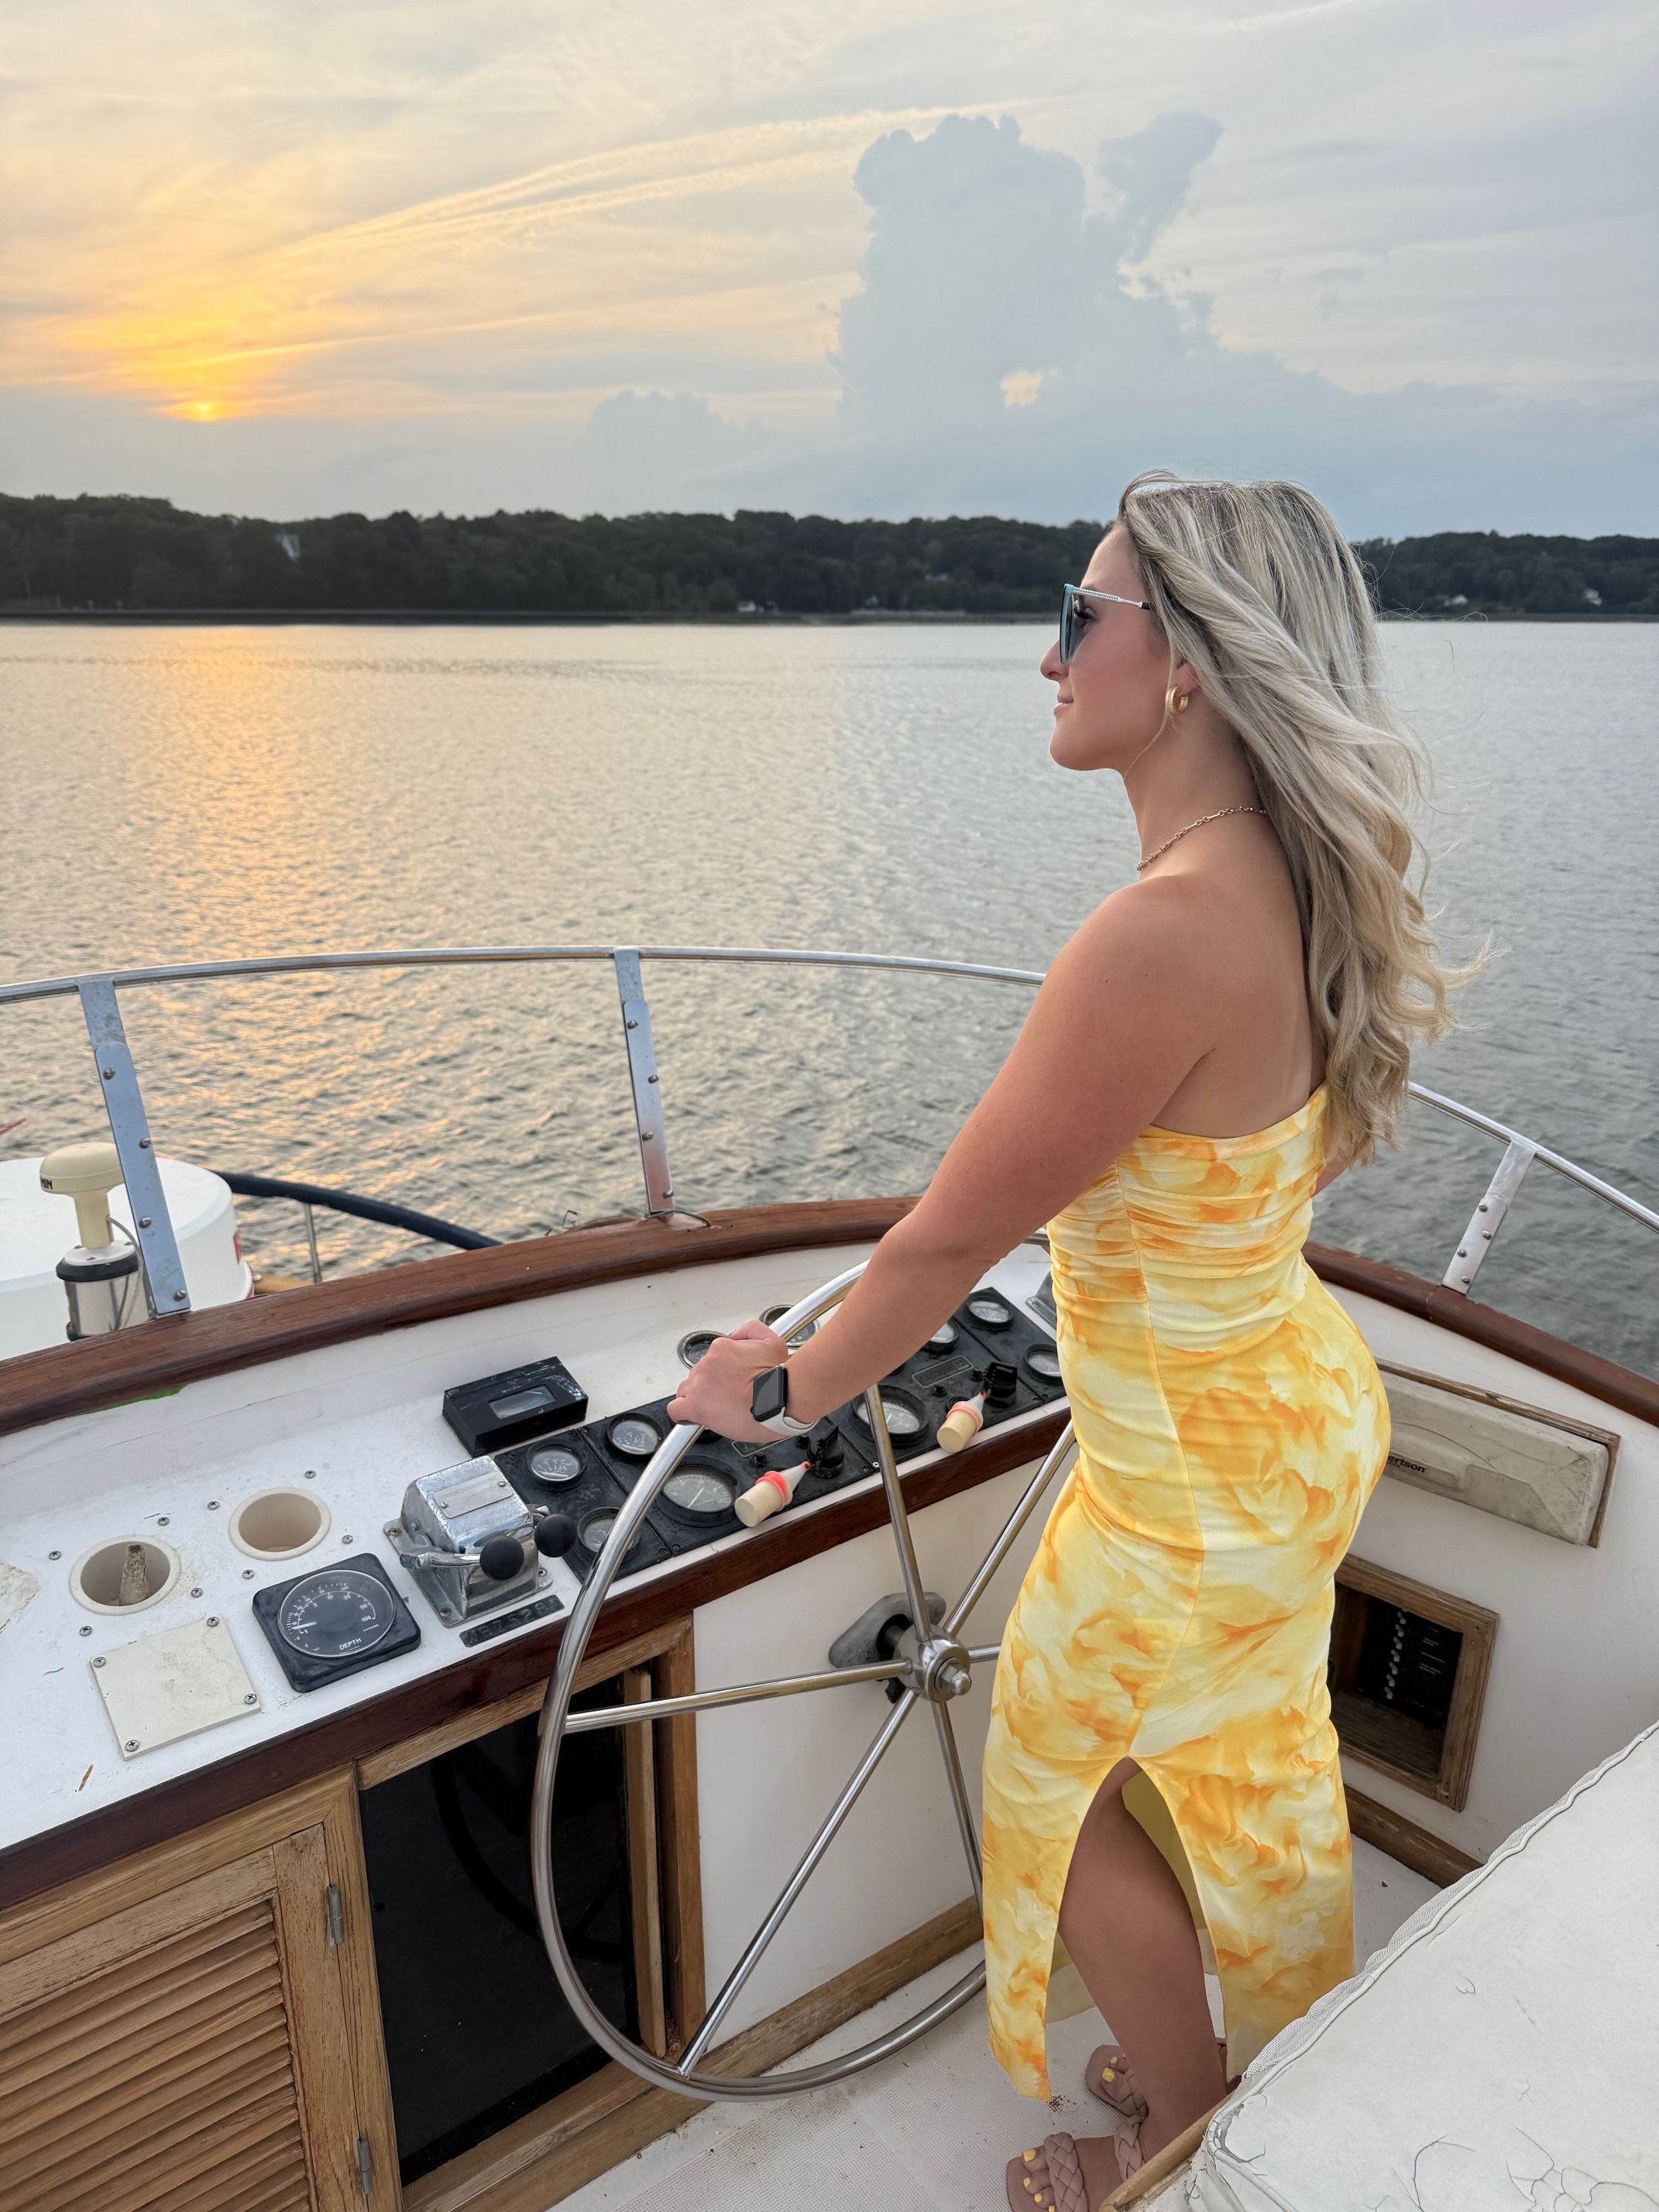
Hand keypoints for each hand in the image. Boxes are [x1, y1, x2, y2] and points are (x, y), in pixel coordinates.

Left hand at [666, 1317, 789, 1442]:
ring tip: (718, 1408)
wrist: (778, 1402)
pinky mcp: (694, 1405)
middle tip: (729, 1396)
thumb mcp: (772, 1342)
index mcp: (722, 1349)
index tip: (731, 1382)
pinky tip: (697, 1416)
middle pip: (699, 1375)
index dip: (720, 1373)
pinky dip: (684, 1414)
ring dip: (699, 1398)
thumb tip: (736, 1335)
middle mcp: (707, 1364)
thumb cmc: (777, 1381)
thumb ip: (751, 1330)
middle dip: (711, 1386)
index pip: (711, 1359)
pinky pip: (676, 1409)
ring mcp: (699, 1384)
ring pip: (687, 1390)